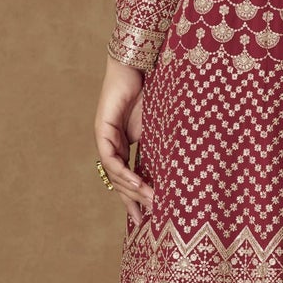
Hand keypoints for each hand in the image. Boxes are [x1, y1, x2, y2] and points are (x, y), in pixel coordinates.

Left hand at [96, 53, 152, 226]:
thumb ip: (161, 148)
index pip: (127, 178)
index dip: (134, 199)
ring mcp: (105, 138)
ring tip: (149, 201)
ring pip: (113, 174)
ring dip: (131, 189)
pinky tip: (137, 183)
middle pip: (118, 181)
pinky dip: (123, 173)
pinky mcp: (102, 130)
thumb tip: (180, 172)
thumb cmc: (152, 91)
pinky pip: (111, 159)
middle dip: (133, 200)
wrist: (140, 66)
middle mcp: (112, 144)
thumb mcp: (159, 128)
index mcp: (125, 145)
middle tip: (148, 216)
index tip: (145, 217)